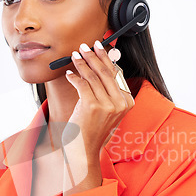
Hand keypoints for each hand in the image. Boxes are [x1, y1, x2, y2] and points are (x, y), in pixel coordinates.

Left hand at [63, 40, 134, 161]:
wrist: (84, 150)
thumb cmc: (92, 129)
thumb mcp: (105, 109)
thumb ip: (106, 89)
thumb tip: (103, 63)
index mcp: (127, 102)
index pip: (116, 73)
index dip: (106, 58)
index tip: (99, 47)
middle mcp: (120, 103)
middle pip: (106, 72)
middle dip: (94, 56)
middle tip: (85, 46)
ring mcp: (107, 105)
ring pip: (93, 76)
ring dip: (82, 63)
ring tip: (74, 55)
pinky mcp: (92, 106)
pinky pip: (82, 84)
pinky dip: (74, 77)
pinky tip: (69, 74)